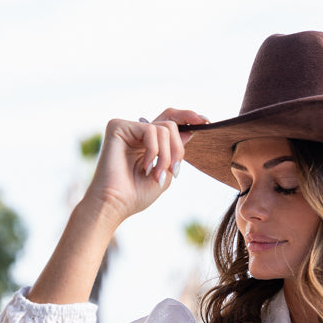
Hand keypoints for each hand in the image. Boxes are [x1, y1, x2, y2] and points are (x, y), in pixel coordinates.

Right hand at [83, 108, 209, 226]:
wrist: (115, 205)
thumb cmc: (135, 195)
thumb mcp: (165, 173)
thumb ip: (175, 153)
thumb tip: (190, 130)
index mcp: (148, 142)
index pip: (170, 121)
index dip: (188, 117)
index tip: (206, 121)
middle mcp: (137, 132)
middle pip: (171, 123)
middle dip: (178, 148)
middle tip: (174, 169)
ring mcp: (128, 128)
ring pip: (164, 129)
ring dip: (166, 156)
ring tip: (155, 174)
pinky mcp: (118, 126)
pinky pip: (150, 130)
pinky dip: (153, 151)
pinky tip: (144, 166)